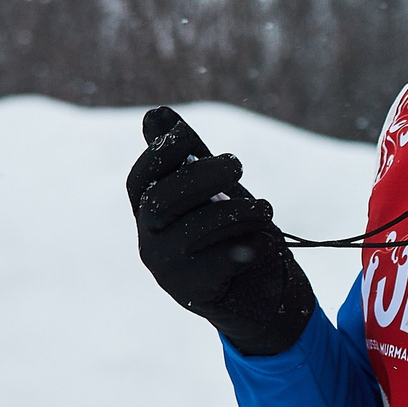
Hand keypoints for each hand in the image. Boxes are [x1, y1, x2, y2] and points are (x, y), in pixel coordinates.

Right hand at [126, 107, 317, 357]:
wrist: (261, 293)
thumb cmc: (233, 233)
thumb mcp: (215, 189)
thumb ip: (190, 155)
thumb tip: (155, 113)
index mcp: (150, 211)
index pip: (141, 179)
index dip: (159, 153)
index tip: (186, 138)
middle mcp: (150, 239)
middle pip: (162, 199)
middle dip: (203, 176)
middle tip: (238, 165)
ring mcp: (166, 269)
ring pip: (196, 228)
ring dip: (239, 212)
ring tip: (266, 211)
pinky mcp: (192, 294)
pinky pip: (220, 261)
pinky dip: (248, 246)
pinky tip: (263, 244)